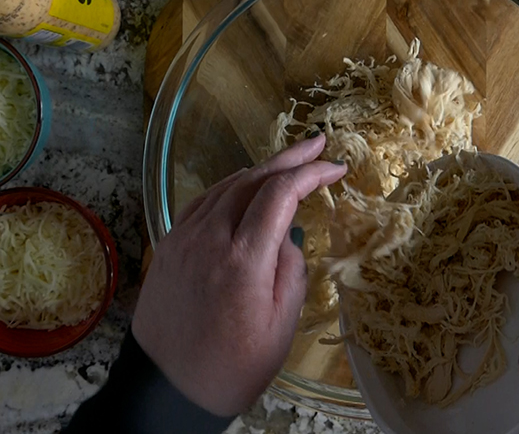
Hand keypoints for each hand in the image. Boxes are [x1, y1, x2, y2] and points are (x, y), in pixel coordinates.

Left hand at [132, 134, 346, 416]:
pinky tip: (243, 185)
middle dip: (289, 157)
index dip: (311, 173)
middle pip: (252, 179)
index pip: (281, 194)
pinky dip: (230, 186)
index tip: (336, 168)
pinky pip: (203, 202)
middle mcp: (209, 238)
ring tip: (288, 162)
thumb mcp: (281, 325)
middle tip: (318, 143)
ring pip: (226, 186)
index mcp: (243, 259)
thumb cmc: (233, 367)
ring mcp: (183, 238)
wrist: (166, 391)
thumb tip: (286, 235)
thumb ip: (290, 270)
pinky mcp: (168, 246)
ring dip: (261, 169)